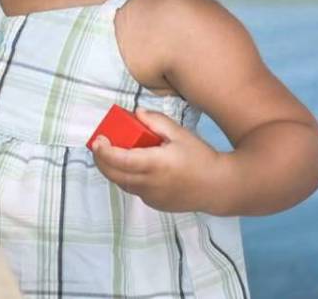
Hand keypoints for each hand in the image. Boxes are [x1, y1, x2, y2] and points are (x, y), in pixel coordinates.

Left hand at [90, 109, 228, 212]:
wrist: (220, 187)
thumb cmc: (201, 158)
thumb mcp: (180, 134)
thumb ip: (156, 122)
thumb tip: (136, 113)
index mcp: (154, 164)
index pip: (119, 160)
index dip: (103, 151)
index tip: (97, 140)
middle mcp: (149, 184)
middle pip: (113, 174)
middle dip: (101, 159)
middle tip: (100, 145)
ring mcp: (151, 197)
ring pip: (122, 183)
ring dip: (113, 169)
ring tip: (114, 153)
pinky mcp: (155, 204)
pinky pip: (134, 190)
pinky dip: (128, 178)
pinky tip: (133, 167)